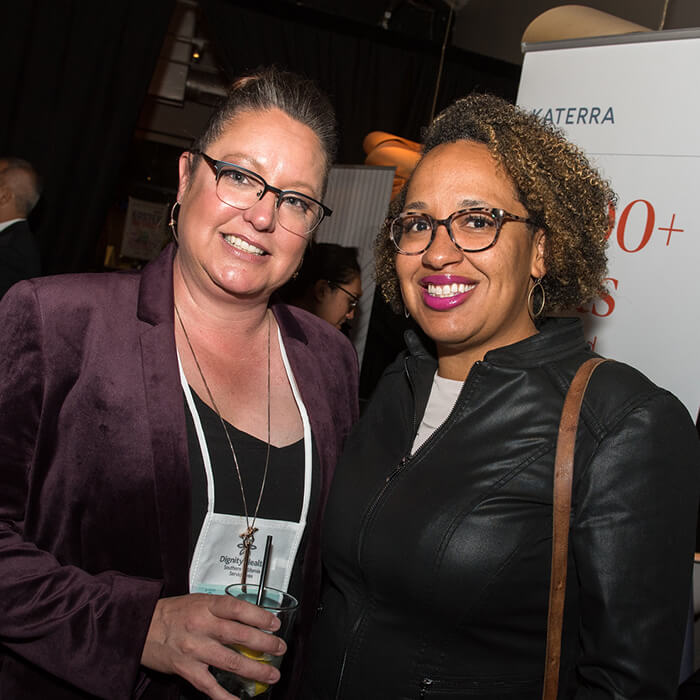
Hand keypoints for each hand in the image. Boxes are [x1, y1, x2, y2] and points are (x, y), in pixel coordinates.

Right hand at [141, 593, 284, 699]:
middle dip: (264, 644)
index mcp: (206, 605)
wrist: (141, 627)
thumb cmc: (172, 613)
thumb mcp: (198, 601)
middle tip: (280, 648)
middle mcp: (201, 626)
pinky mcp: (186, 669)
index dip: (260, 616)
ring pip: (231, 661)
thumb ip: (221, 609)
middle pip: (239, 635)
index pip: (238, 608)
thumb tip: (250, 618)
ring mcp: (194, 649)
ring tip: (271, 675)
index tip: (275, 624)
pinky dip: (226, 696)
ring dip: (255, 670)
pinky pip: (210, 686)